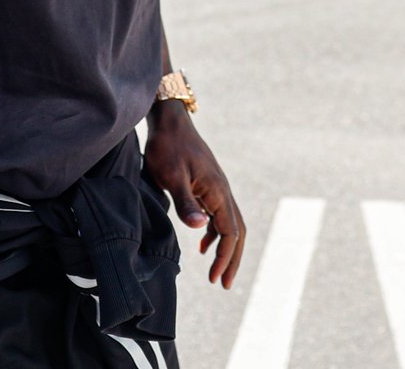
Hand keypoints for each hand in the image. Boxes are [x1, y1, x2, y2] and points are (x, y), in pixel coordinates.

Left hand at [144, 104, 245, 288]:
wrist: (169, 120)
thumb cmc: (167, 147)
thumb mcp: (171, 176)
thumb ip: (186, 202)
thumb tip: (200, 228)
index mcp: (217, 191)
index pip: (230, 233)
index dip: (225, 259)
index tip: (215, 279)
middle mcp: (222, 190)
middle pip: (236, 231)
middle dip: (232, 259)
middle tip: (223, 284)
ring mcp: (216, 186)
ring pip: (229, 223)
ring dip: (225, 248)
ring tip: (215, 271)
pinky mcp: (208, 183)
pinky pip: (219, 213)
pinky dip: (215, 232)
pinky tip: (202, 243)